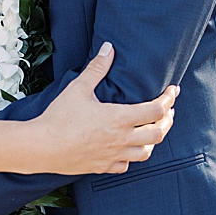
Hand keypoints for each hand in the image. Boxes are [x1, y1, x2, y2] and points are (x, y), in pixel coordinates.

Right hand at [33, 42, 177, 174]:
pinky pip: (126, 164)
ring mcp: (114, 155)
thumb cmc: (59, 117)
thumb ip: (97, 68)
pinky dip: (131, 156)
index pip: (156, 110)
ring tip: (152, 131)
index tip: (173, 91)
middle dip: (167, 120)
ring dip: (153, 140)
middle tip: (168, 112)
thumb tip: (109, 48)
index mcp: (119, 118)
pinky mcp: (103, 166)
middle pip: (158, 133)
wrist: (42, 146)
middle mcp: (122, 139)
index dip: (168, 99)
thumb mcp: (78, 88)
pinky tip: (127, 150)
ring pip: (146, 152)